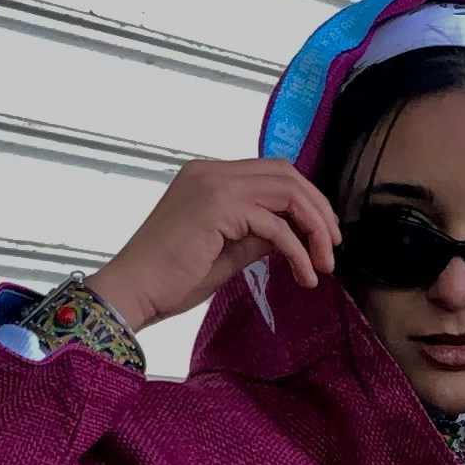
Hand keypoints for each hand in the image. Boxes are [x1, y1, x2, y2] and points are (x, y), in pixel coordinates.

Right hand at [89, 159, 337, 332]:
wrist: (132, 293)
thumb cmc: (171, 279)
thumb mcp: (227, 251)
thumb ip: (258, 234)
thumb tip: (292, 234)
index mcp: (209, 176)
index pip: (272, 172)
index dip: (305, 200)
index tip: (322, 236)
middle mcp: (211, 171)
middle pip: (286, 174)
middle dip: (319, 210)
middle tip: (332, 248)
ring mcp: (213, 184)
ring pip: (287, 193)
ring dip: (314, 228)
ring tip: (324, 265)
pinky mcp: (217, 207)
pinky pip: (274, 224)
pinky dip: (296, 250)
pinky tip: (304, 275)